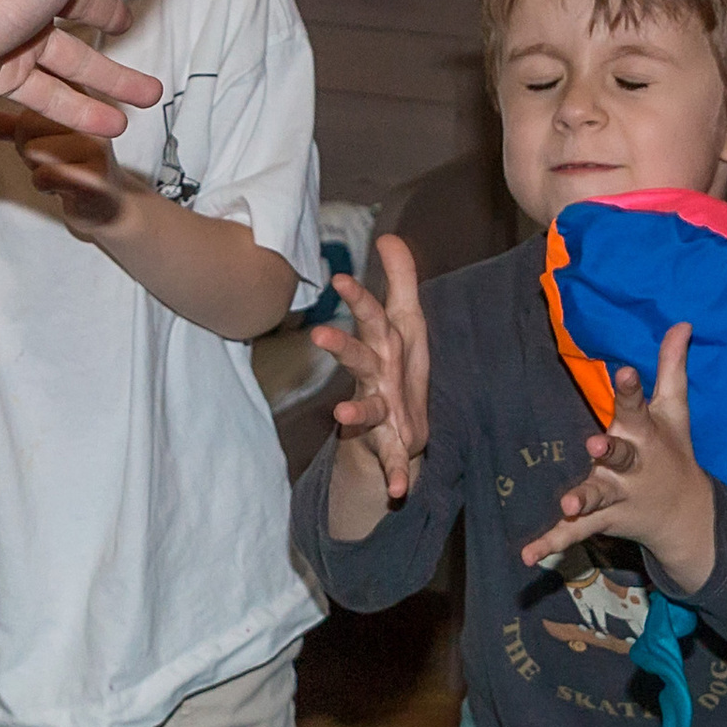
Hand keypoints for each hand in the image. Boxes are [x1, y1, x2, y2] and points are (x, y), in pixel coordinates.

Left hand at [0, 0, 172, 125]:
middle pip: (78, 11)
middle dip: (109, 23)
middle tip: (132, 32)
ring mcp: (14, 37)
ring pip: (70, 62)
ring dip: (108, 79)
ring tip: (143, 99)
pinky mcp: (0, 76)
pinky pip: (48, 96)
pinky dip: (79, 111)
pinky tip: (107, 125)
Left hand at [0, 102, 122, 229]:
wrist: (109, 202)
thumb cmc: (74, 164)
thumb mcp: (41, 139)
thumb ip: (11, 127)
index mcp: (80, 96)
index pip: (38, 91)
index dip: (26, 114)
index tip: (35, 127)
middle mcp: (94, 115)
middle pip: (28, 121)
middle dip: (26, 144)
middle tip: (46, 154)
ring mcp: (96, 145)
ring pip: (35, 149)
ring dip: (36, 165)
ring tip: (56, 168)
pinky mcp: (95, 175)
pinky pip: (46, 174)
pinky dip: (43, 183)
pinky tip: (58, 184)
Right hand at [313, 235, 429, 502]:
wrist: (392, 428)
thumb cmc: (396, 366)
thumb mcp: (406, 320)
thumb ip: (400, 278)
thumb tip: (388, 235)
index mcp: (381, 346)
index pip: (370, 317)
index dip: (358, 297)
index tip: (340, 278)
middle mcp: (374, 378)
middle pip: (359, 359)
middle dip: (342, 347)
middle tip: (320, 335)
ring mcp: (379, 412)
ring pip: (366, 410)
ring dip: (355, 413)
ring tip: (342, 417)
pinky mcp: (392, 445)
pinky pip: (392, 460)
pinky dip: (393, 475)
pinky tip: (396, 491)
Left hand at [519, 323, 715, 589]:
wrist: (686, 516)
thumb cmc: (673, 452)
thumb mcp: (676, 410)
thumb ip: (671, 366)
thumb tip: (681, 322)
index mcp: (646, 434)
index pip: (637, 406)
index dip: (630, 388)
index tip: (624, 370)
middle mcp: (632, 465)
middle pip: (620, 455)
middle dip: (609, 450)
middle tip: (594, 444)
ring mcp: (617, 495)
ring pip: (598, 496)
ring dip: (583, 499)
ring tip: (568, 505)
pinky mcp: (603, 519)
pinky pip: (574, 533)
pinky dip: (551, 543)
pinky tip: (528, 556)